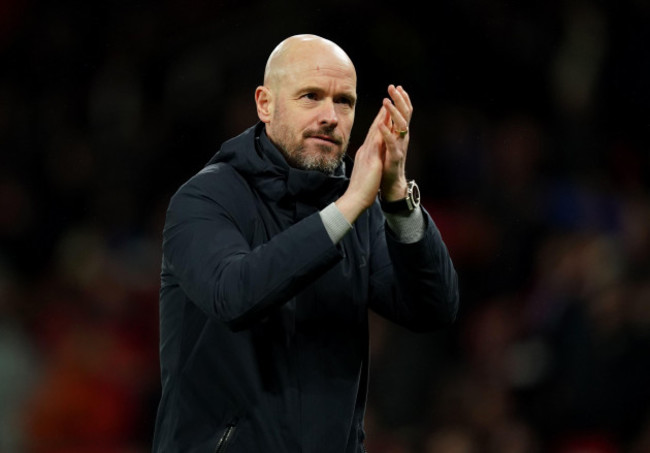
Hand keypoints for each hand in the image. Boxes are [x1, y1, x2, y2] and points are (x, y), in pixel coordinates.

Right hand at [335, 106, 387, 222]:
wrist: (354, 199)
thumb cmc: (360, 189)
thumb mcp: (365, 171)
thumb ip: (367, 162)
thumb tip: (370, 158)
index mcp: (365, 153)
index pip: (373, 134)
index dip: (379, 121)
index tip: (384, 110)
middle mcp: (365, 150)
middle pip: (374, 129)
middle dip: (381, 114)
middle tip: (387, 100)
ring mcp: (367, 154)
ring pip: (375, 132)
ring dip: (381, 117)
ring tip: (387, 104)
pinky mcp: (370, 160)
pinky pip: (376, 142)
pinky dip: (380, 131)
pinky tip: (384, 122)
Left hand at [378, 85, 412, 200]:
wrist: (391, 184)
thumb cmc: (388, 163)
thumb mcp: (387, 143)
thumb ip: (388, 130)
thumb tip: (386, 116)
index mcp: (400, 133)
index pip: (403, 112)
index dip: (401, 99)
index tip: (397, 86)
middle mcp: (402, 138)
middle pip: (404, 114)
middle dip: (399, 100)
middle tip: (393, 87)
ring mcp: (400, 146)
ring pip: (400, 126)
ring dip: (393, 112)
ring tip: (385, 101)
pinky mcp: (395, 157)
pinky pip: (391, 143)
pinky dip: (386, 133)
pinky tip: (381, 124)